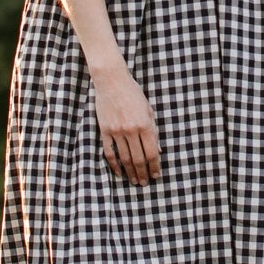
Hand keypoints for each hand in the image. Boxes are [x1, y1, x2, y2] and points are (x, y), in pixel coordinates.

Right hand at [91, 62, 160, 184]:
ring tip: (135, 181)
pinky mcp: (105, 130)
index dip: (155, 166)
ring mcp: (117, 131)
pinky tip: (119, 173)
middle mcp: (131, 130)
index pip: (152, 153)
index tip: (156, 175)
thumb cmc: (133, 93)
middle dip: (143, 173)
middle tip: (145, 183)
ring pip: (125, 158)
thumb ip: (153, 131)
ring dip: (131, 172)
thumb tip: (158, 150)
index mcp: (145, 125)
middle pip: (139, 159)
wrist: (111, 80)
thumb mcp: (148, 110)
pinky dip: (114, 165)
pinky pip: (109, 152)